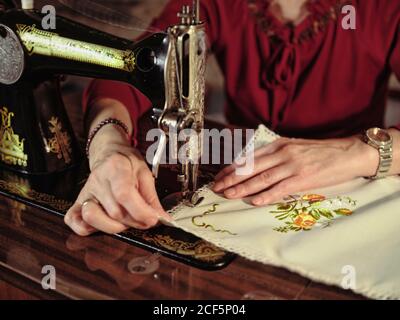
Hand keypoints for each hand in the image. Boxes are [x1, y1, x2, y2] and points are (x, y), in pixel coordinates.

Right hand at [64, 126, 170, 235]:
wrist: (109, 154)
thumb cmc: (127, 164)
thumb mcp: (145, 173)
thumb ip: (152, 198)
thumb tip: (162, 219)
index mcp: (116, 168)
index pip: (124, 193)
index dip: (140, 211)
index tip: (153, 219)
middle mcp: (97, 180)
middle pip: (114, 211)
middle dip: (134, 221)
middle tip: (144, 219)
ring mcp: (85, 192)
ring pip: (93, 217)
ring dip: (113, 227)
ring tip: (126, 222)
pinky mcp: (78, 202)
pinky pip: (74, 221)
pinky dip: (87, 229)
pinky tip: (104, 225)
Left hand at [213, 136, 378, 205]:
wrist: (348, 153)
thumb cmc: (321, 152)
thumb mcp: (295, 146)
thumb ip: (276, 154)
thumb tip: (257, 165)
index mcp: (279, 145)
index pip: (250, 158)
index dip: (233, 168)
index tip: (220, 176)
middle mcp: (282, 154)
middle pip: (251, 168)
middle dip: (231, 179)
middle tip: (216, 188)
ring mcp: (292, 165)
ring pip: (262, 178)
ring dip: (243, 188)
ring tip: (228, 195)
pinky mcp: (303, 178)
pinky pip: (281, 188)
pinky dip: (266, 195)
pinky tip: (254, 201)